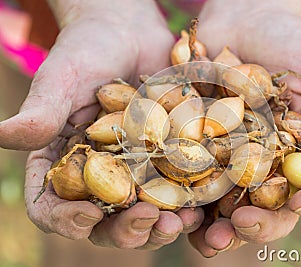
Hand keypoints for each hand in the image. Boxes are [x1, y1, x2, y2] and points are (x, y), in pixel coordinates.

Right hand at [1, 0, 203, 248]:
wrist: (130, 32)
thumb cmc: (87, 49)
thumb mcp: (62, 77)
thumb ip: (41, 111)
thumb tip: (3, 135)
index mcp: (63, 162)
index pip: (51, 204)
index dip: (64, 220)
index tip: (88, 217)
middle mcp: (99, 174)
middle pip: (104, 220)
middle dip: (125, 230)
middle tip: (147, 222)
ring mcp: (135, 170)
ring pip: (144, 213)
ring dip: (161, 225)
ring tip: (180, 221)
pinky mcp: (165, 158)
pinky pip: (176, 189)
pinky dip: (188, 202)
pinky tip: (202, 204)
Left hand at [188, 0, 300, 256]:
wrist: (236, 24)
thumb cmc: (284, 41)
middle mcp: (277, 164)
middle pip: (277, 207)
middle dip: (263, 223)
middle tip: (243, 227)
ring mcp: (238, 162)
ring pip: (236, 208)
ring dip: (223, 229)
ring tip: (209, 239)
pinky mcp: (204, 154)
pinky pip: (198, 186)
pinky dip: (189, 205)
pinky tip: (178, 214)